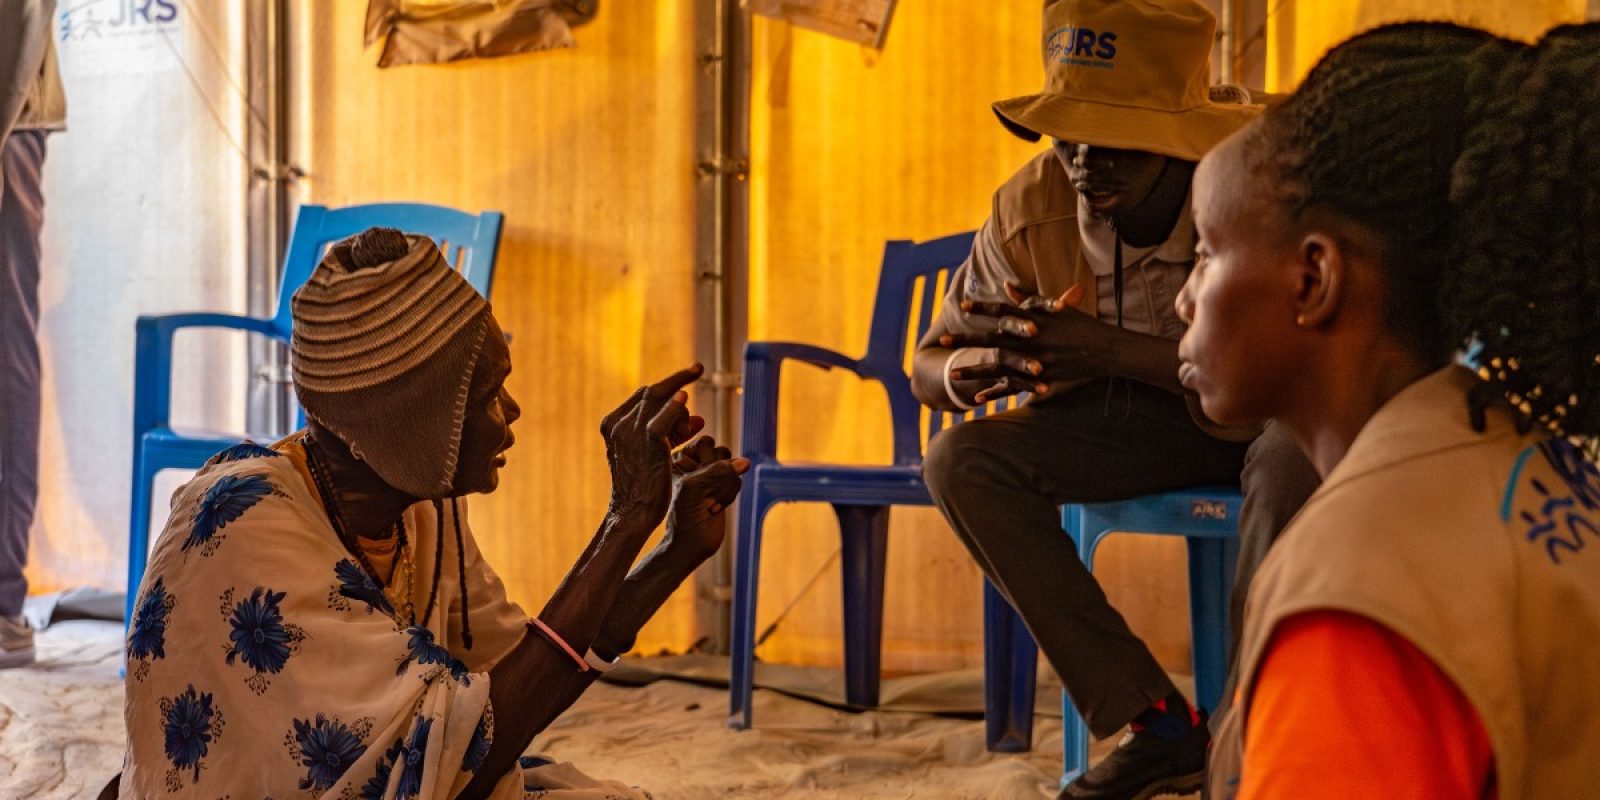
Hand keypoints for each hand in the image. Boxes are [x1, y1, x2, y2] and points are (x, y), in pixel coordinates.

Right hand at [600, 364, 705, 529]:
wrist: (634, 512)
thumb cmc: (645, 486)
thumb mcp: (653, 453)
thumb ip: (671, 432)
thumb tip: (697, 418)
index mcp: (612, 423)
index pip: (642, 396)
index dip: (668, 388)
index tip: (688, 377)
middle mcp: (618, 424)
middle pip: (652, 392)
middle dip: (677, 379)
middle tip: (698, 368)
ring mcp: (631, 431)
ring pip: (658, 399)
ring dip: (681, 402)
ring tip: (694, 412)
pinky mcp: (648, 442)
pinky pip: (662, 418)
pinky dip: (674, 407)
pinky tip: (686, 398)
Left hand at [665, 436, 748, 560]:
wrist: (691, 544)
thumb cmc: (684, 514)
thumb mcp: (695, 486)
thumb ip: (719, 469)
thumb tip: (746, 463)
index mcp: (679, 458)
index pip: (704, 443)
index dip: (705, 463)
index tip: (694, 483)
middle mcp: (693, 464)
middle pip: (721, 452)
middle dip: (718, 474)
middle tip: (704, 495)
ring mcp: (709, 476)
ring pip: (732, 466)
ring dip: (724, 487)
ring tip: (709, 503)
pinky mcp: (722, 488)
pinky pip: (737, 479)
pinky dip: (730, 494)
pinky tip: (716, 507)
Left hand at [939, 283, 1113, 402]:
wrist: (1105, 350)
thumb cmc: (1081, 325)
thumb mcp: (1055, 308)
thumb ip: (1027, 297)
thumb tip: (1006, 283)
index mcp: (1033, 319)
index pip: (1002, 310)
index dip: (982, 307)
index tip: (961, 305)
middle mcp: (1031, 339)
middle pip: (992, 338)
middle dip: (965, 340)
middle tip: (942, 340)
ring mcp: (1035, 359)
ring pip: (998, 365)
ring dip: (974, 370)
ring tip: (952, 374)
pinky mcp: (1041, 376)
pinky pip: (1014, 386)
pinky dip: (996, 392)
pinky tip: (977, 399)